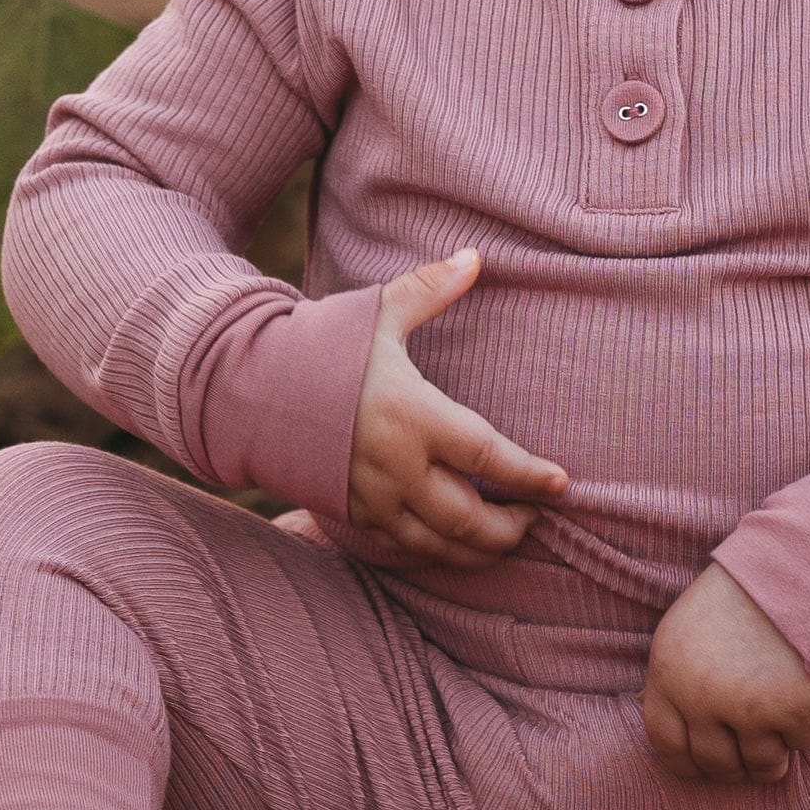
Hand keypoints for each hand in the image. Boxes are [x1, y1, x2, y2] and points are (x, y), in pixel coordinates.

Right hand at [342, 249, 566, 570]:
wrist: (246, 389)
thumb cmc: (318, 346)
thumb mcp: (377, 313)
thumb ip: (430, 289)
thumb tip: (475, 256)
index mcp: (413, 416)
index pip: (488, 456)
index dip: (530, 476)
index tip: (563, 484)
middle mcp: (396, 467)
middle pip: (469, 518)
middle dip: (511, 527)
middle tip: (536, 518)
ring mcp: (371, 498)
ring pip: (437, 545)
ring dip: (478, 550)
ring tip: (506, 538)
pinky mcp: (350, 513)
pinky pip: (402, 548)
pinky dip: (436, 552)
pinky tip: (455, 545)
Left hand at [642, 564, 809, 784]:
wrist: (807, 568)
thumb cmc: (747, 595)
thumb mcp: (688, 627)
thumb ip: (676, 680)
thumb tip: (671, 731)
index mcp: (670, 672)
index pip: (666, 744)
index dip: (687, 763)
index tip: (704, 766)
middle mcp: (703, 698)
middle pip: (715, 763)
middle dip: (734, 766)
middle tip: (749, 756)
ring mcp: (751, 710)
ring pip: (761, 765)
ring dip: (772, 755)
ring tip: (780, 728)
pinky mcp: (798, 714)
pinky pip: (801, 743)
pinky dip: (806, 726)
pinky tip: (807, 693)